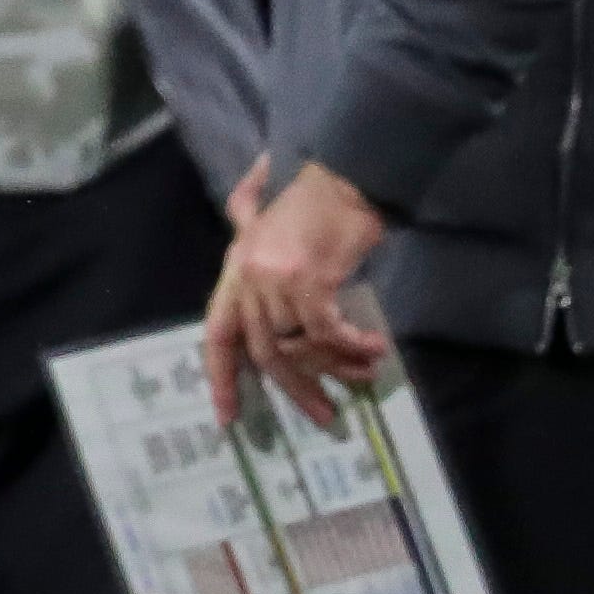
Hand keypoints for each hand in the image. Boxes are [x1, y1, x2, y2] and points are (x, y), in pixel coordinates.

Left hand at [204, 159, 389, 429]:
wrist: (345, 175)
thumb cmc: (312, 195)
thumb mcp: (266, 209)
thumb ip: (246, 216)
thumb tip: (239, 217)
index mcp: (236, 267)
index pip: (216, 332)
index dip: (220, 377)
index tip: (228, 417)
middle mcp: (248, 277)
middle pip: (264, 351)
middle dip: (296, 389)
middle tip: (325, 415)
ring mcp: (276, 280)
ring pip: (299, 346)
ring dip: (337, 367)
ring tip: (366, 374)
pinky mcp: (310, 280)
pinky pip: (328, 332)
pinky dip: (353, 346)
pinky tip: (377, 348)